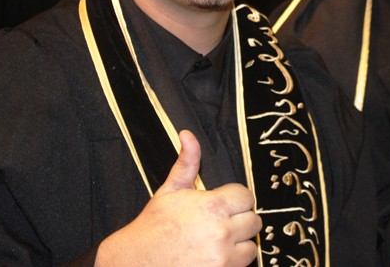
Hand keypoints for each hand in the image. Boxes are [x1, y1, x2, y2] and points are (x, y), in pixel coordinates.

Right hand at [96, 130, 261, 265]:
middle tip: (219, 222)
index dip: (234, 199)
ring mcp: (222, 256)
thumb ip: (187, 162)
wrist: (135, 262)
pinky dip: (234, 260)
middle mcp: (221, 231)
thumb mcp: (170, 190)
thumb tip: (187, 134)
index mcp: (212, 206)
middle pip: (253, 220)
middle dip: (239, 220)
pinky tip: (215, 255)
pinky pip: (244, 263)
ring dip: (239, 242)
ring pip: (252, 245)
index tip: (222, 204)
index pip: (246, 196)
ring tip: (218, 240)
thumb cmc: (153, 227)